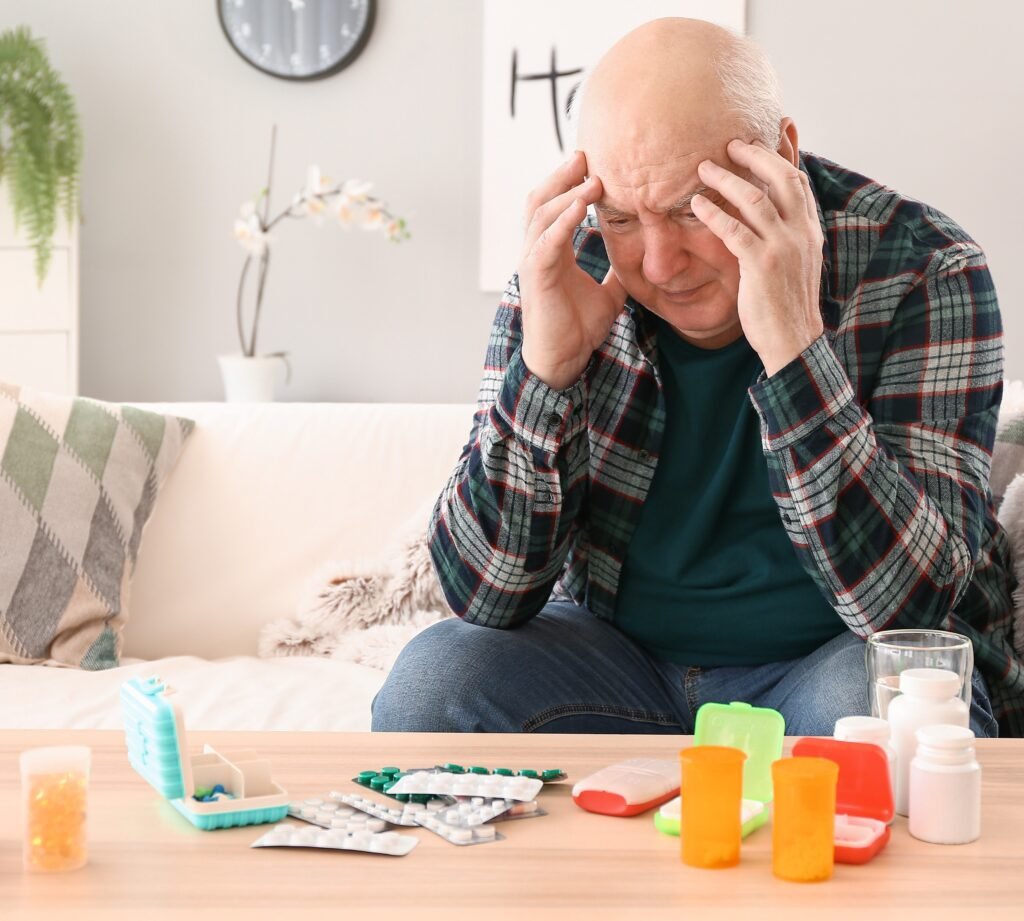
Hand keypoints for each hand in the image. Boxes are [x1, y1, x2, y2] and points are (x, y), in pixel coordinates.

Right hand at [518, 151, 627, 390]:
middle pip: (542, 199)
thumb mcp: (608, 294)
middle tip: (586, 154)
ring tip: (591, 177)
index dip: (570, 182)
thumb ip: (618, 274)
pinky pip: (547, 241)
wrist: (563, 361)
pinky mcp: (536, 276)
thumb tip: (639, 262)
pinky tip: (581, 206)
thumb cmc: (578, 330)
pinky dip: (563, 221)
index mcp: (552, 251)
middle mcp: (538, 250)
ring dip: (566, 192)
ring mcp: (533, 261)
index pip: (556, 205)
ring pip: (542, 213)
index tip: (594, 163)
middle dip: (562, 175)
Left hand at [691, 140, 823, 375]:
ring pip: (754, 198)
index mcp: (810, 231)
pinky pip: (734, 229)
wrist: (793, 339)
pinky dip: (713, 213)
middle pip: (781, 177)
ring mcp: (782, 247)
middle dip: (755, 155)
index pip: (798, 182)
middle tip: (730, 144)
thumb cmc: (787, 305)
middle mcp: (800, 232)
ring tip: (703, 168)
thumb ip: (786, 238)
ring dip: (726, 179)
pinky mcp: (761, 264)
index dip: (780, 157)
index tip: (760, 141)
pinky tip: (696, 205)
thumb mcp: (796, 265)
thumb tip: (770, 221)